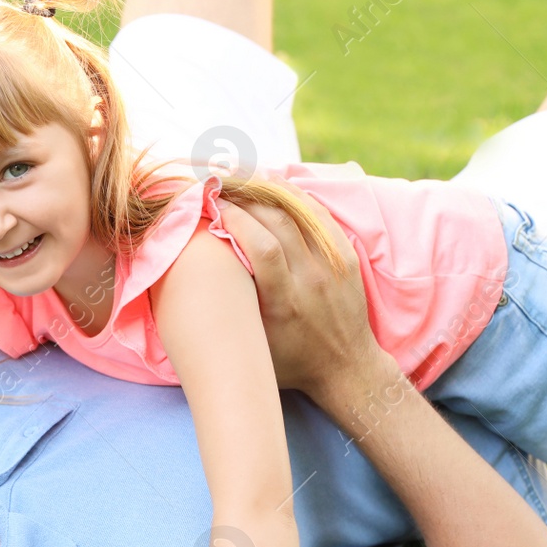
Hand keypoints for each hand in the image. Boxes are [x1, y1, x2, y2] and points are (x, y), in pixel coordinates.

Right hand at [220, 190, 384, 399]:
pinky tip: (275, 186)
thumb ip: (233, 311)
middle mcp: (310, 280)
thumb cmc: (291, 361)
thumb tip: (200, 275)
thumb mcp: (255, 347)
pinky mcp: (345, 258)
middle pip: (278, 222)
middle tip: (221, 186)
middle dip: (245, 197)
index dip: (235, 219)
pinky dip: (295, 197)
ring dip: (269, 190)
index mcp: (285, 303)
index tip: (212, 206)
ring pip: (299, 212)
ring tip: (243, 178)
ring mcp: (332, 266)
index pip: (261, 247)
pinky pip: (319, 216)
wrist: (346, 368)